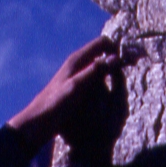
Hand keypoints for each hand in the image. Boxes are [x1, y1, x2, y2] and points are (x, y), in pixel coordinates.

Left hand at [7, 36, 118, 153]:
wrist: (38, 122)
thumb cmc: (55, 104)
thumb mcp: (77, 86)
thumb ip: (95, 71)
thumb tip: (115, 57)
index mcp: (77, 60)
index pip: (102, 43)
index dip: (116, 49)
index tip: (127, 63)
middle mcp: (76, 65)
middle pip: (101, 55)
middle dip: (115, 62)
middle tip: (126, 76)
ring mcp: (75, 76)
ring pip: (99, 69)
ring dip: (109, 74)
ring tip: (118, 88)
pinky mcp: (75, 88)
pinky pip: (94, 81)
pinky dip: (103, 84)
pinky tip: (106, 97)